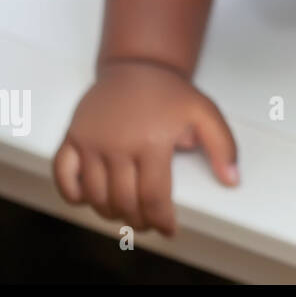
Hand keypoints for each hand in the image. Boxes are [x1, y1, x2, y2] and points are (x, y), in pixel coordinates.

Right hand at [52, 59, 239, 236]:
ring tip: (126, 213)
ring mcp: (91, 141)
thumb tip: (232, 180)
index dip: (161, 221)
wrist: (138, 66)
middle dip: (138, 221)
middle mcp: (118, 144)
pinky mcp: (72, 137)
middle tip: (148, 223)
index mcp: (152, 142)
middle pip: (123, 202)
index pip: (153, 198)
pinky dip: (73, 195)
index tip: (168, 230)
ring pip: (94, 195)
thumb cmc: (171, 94)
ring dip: (110, 213)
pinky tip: (90, 199)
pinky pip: (63, 176)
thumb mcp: (206, 114)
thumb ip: (224, 147)